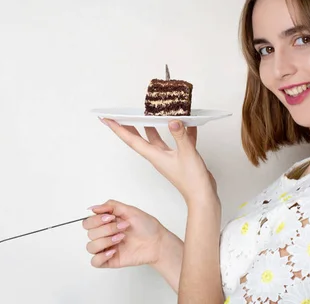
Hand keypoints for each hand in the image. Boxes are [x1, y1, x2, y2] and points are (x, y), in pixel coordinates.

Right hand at [82, 199, 169, 268]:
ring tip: (121, 238)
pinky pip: (95, 262)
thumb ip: (111, 206)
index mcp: (106, 223)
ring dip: (105, 241)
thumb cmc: (146, 226)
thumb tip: (93, 208)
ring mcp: (106, 248)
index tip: (111, 218)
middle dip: (106, 229)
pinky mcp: (110, 260)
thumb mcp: (129, 210)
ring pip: (90, 247)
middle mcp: (104, 235)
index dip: (96, 220)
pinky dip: (101, 256)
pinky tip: (114, 251)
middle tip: (122, 227)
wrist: (157, 241)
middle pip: (89, 233)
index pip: (88, 222)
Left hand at [100, 119, 217, 204]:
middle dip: (129, 126)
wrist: (202, 196)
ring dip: (151, 126)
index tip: (108, 119)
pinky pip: (176, 141)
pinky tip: (186, 123)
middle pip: (139, 138)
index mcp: (154, 155)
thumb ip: (180, 136)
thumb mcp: (186, 153)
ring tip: (148, 114)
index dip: (118, 128)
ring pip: (156, 138)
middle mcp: (158, 156)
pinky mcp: (179, 158)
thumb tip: (173, 121)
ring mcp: (168, 157)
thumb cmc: (192, 180)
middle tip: (121, 115)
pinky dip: (179, 131)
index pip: (131, 139)